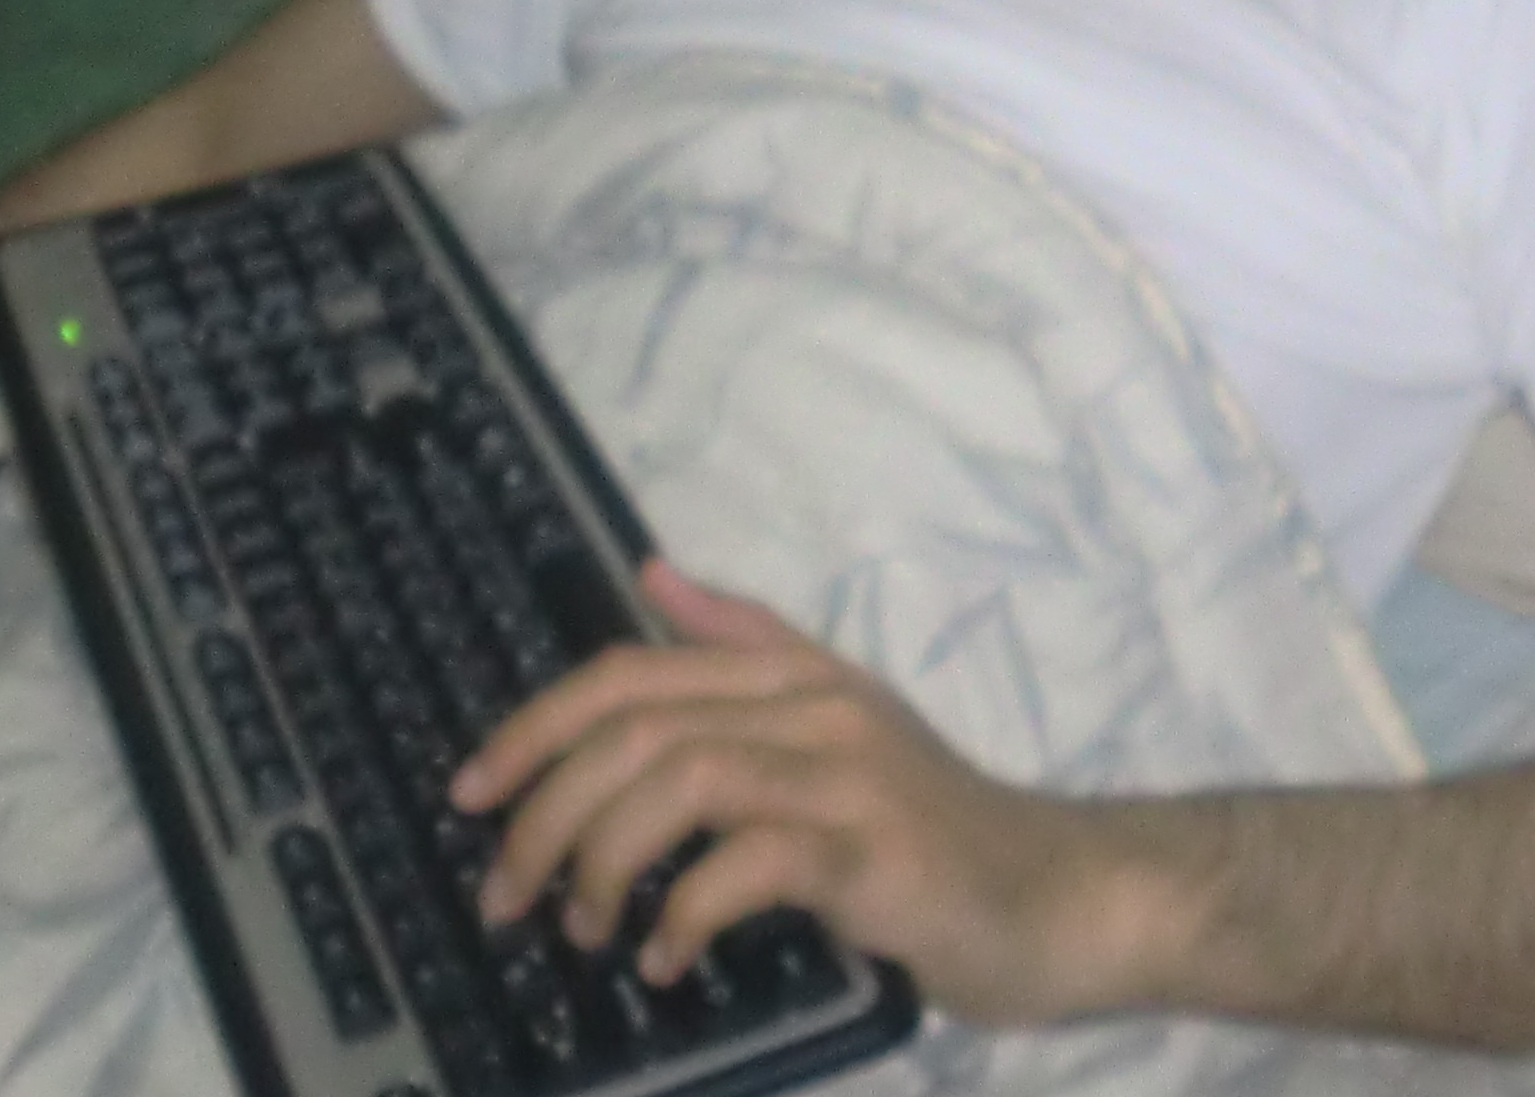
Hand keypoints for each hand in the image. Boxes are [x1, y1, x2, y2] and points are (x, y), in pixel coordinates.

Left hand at [450, 559, 1149, 1025]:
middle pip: (636, 725)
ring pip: (678, 779)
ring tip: (582, 931)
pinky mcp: (872, 850)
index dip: (535, 725)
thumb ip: (746, 644)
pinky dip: (683, 912)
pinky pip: (745, 863)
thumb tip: (651, 574)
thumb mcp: (839, 716)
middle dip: (544, 810)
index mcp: (791, 673)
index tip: (470, 794)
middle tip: (503, 894)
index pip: (629, 672)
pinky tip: (666, 960)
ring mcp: (846, 773)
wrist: (1064, 895)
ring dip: (601, 861)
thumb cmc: (937, 828)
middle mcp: (812, 703)